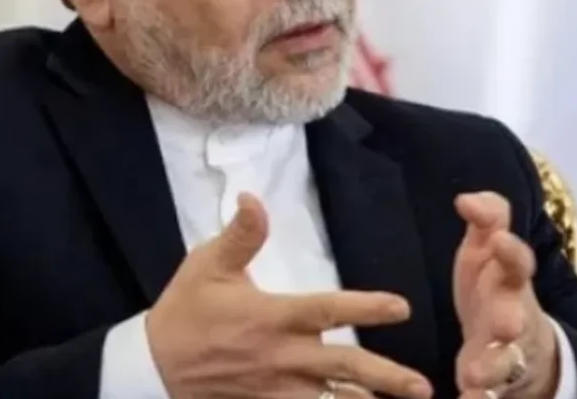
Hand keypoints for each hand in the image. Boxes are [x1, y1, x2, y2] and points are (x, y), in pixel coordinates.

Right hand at [146, 193, 433, 398]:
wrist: (153, 368)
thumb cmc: (185, 311)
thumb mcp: (206, 266)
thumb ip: (240, 235)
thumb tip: (254, 197)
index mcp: (271, 317)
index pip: (327, 311)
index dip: (366, 308)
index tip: (400, 307)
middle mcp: (281, 357)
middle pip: (343, 369)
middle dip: (385, 377)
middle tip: (423, 387)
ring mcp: (275, 389)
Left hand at [453, 192, 558, 398]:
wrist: (510, 336)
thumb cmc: (493, 283)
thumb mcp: (486, 247)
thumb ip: (486, 218)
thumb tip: (466, 198)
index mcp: (511, 278)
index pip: (518, 261)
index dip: (511, 250)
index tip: (499, 240)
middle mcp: (514, 314)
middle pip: (518, 318)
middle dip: (512, 320)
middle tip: (507, 324)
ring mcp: (506, 350)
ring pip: (506, 362)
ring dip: (494, 367)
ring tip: (476, 378)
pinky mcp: (493, 380)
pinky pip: (489, 393)